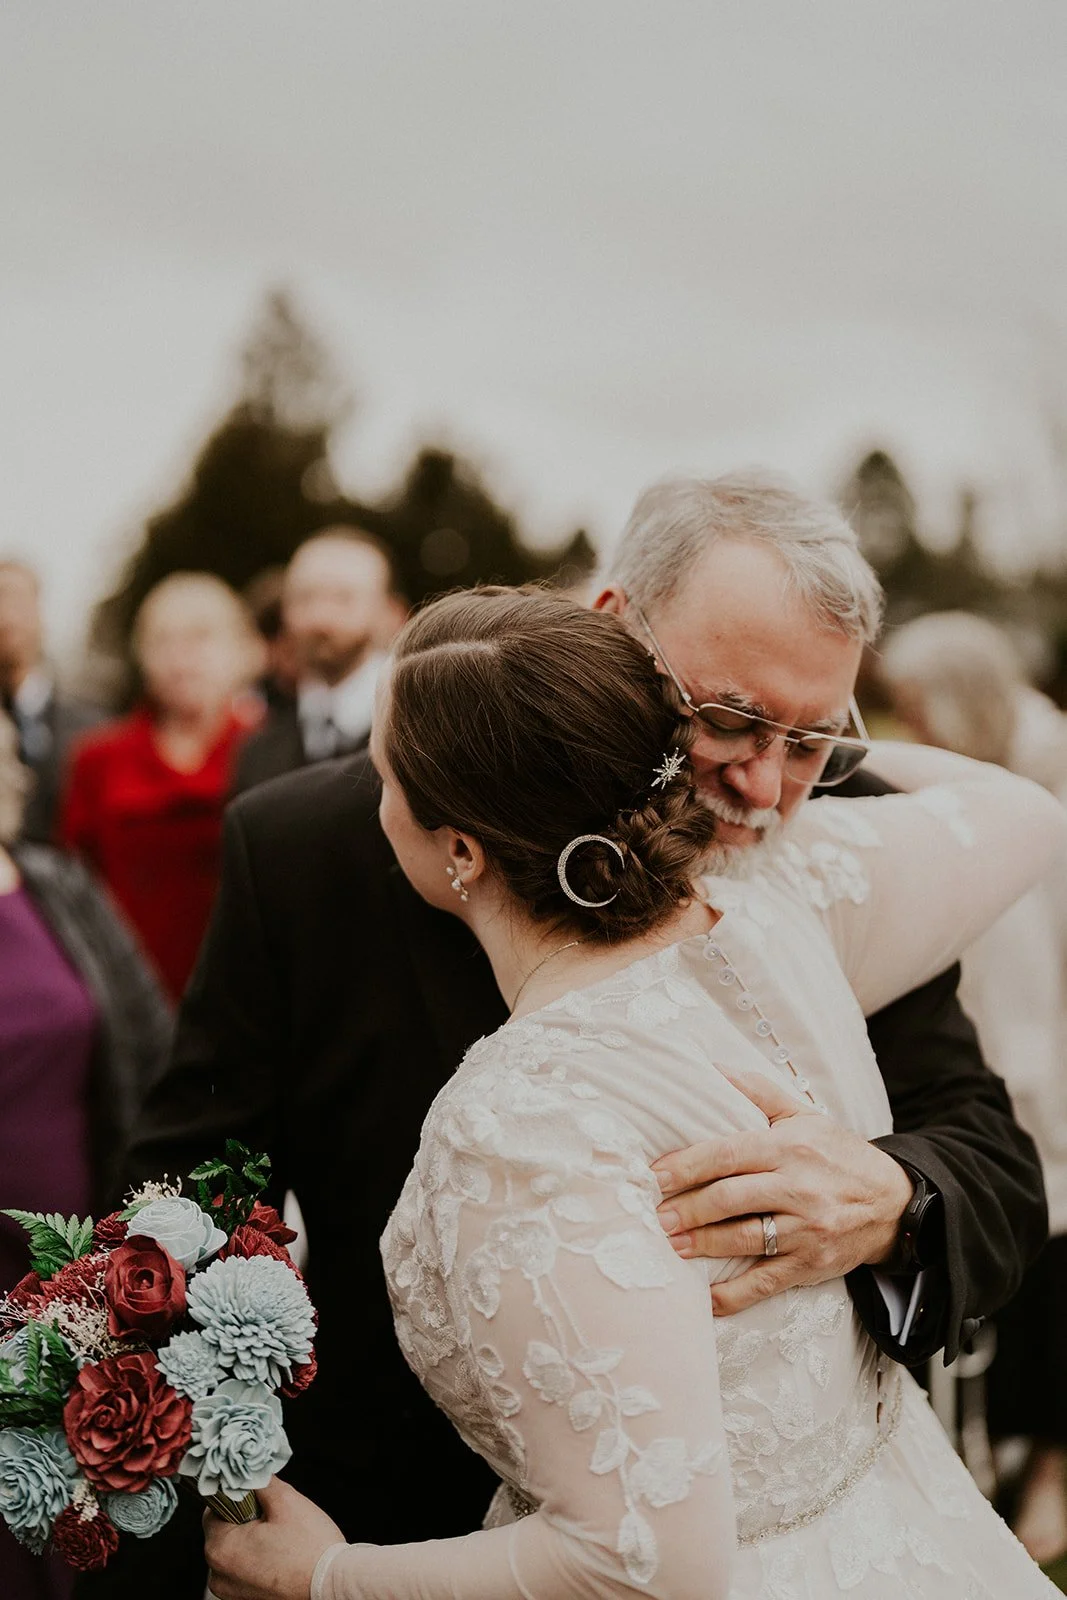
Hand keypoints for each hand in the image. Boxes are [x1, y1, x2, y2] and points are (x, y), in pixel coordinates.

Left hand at [204, 1477, 343, 1599]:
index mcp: (220, 1549)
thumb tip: (248, 1471)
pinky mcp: (245, 1599)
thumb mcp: (286, 1500)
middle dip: (246, 1518)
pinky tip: (279, 1554)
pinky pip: (243, 1569)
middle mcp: (218, 1575)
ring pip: (235, 1550)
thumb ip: (260, 1481)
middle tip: (273, 1516)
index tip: (256, 1495)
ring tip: (279, 1537)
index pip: (213, 1510)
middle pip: (223, 1531)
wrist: (330, 1586)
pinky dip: (257, 1558)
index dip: (236, 1497)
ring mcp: (231, 1591)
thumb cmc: (310, 1549)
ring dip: (251, 1539)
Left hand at [650, 1065, 913, 1315]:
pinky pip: (767, 1283)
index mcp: (790, 1147)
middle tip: (654, 1215)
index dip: (688, 1165)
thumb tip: (712, 1068)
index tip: (654, 1174)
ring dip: (702, 1245)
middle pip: (730, 1198)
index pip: (729, 1154)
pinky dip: (734, 1296)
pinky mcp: (813, 1265)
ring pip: (744, 1239)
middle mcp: (799, 1188)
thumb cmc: (838, 1154)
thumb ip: (758, 1091)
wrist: (894, 1201)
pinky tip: (705, 1300)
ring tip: (669, 1245)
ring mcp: (807, 1230)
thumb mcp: (804, 1114)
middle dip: (686, 1208)